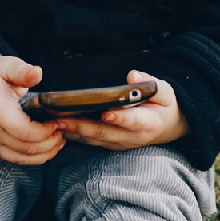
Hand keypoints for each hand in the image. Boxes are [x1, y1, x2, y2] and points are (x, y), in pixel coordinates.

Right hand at [0, 53, 63, 165]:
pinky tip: (46, 148)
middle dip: (49, 143)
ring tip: (58, 141)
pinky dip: (33, 158)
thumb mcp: (7, 66)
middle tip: (62, 131)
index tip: (57, 123)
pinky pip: (15, 158)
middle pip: (26, 148)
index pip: (25, 132)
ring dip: (44, 154)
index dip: (45, 132)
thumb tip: (37, 73)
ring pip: (22, 158)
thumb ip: (23, 71)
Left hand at [55, 70, 186, 150]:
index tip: (106, 113)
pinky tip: (58, 126)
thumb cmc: (163, 105)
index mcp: (149, 122)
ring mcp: (120, 142)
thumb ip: (149, 83)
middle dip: (81, 126)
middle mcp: (132, 136)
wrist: (167, 126)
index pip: (133, 120)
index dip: (120, 118)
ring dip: (72, 131)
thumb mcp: (164, 91)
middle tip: (60, 118)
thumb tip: (132, 76)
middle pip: (105, 132)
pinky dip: (74, 134)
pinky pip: (91, 141)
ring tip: (52, 121)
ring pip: (94, 138)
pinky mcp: (111, 144)